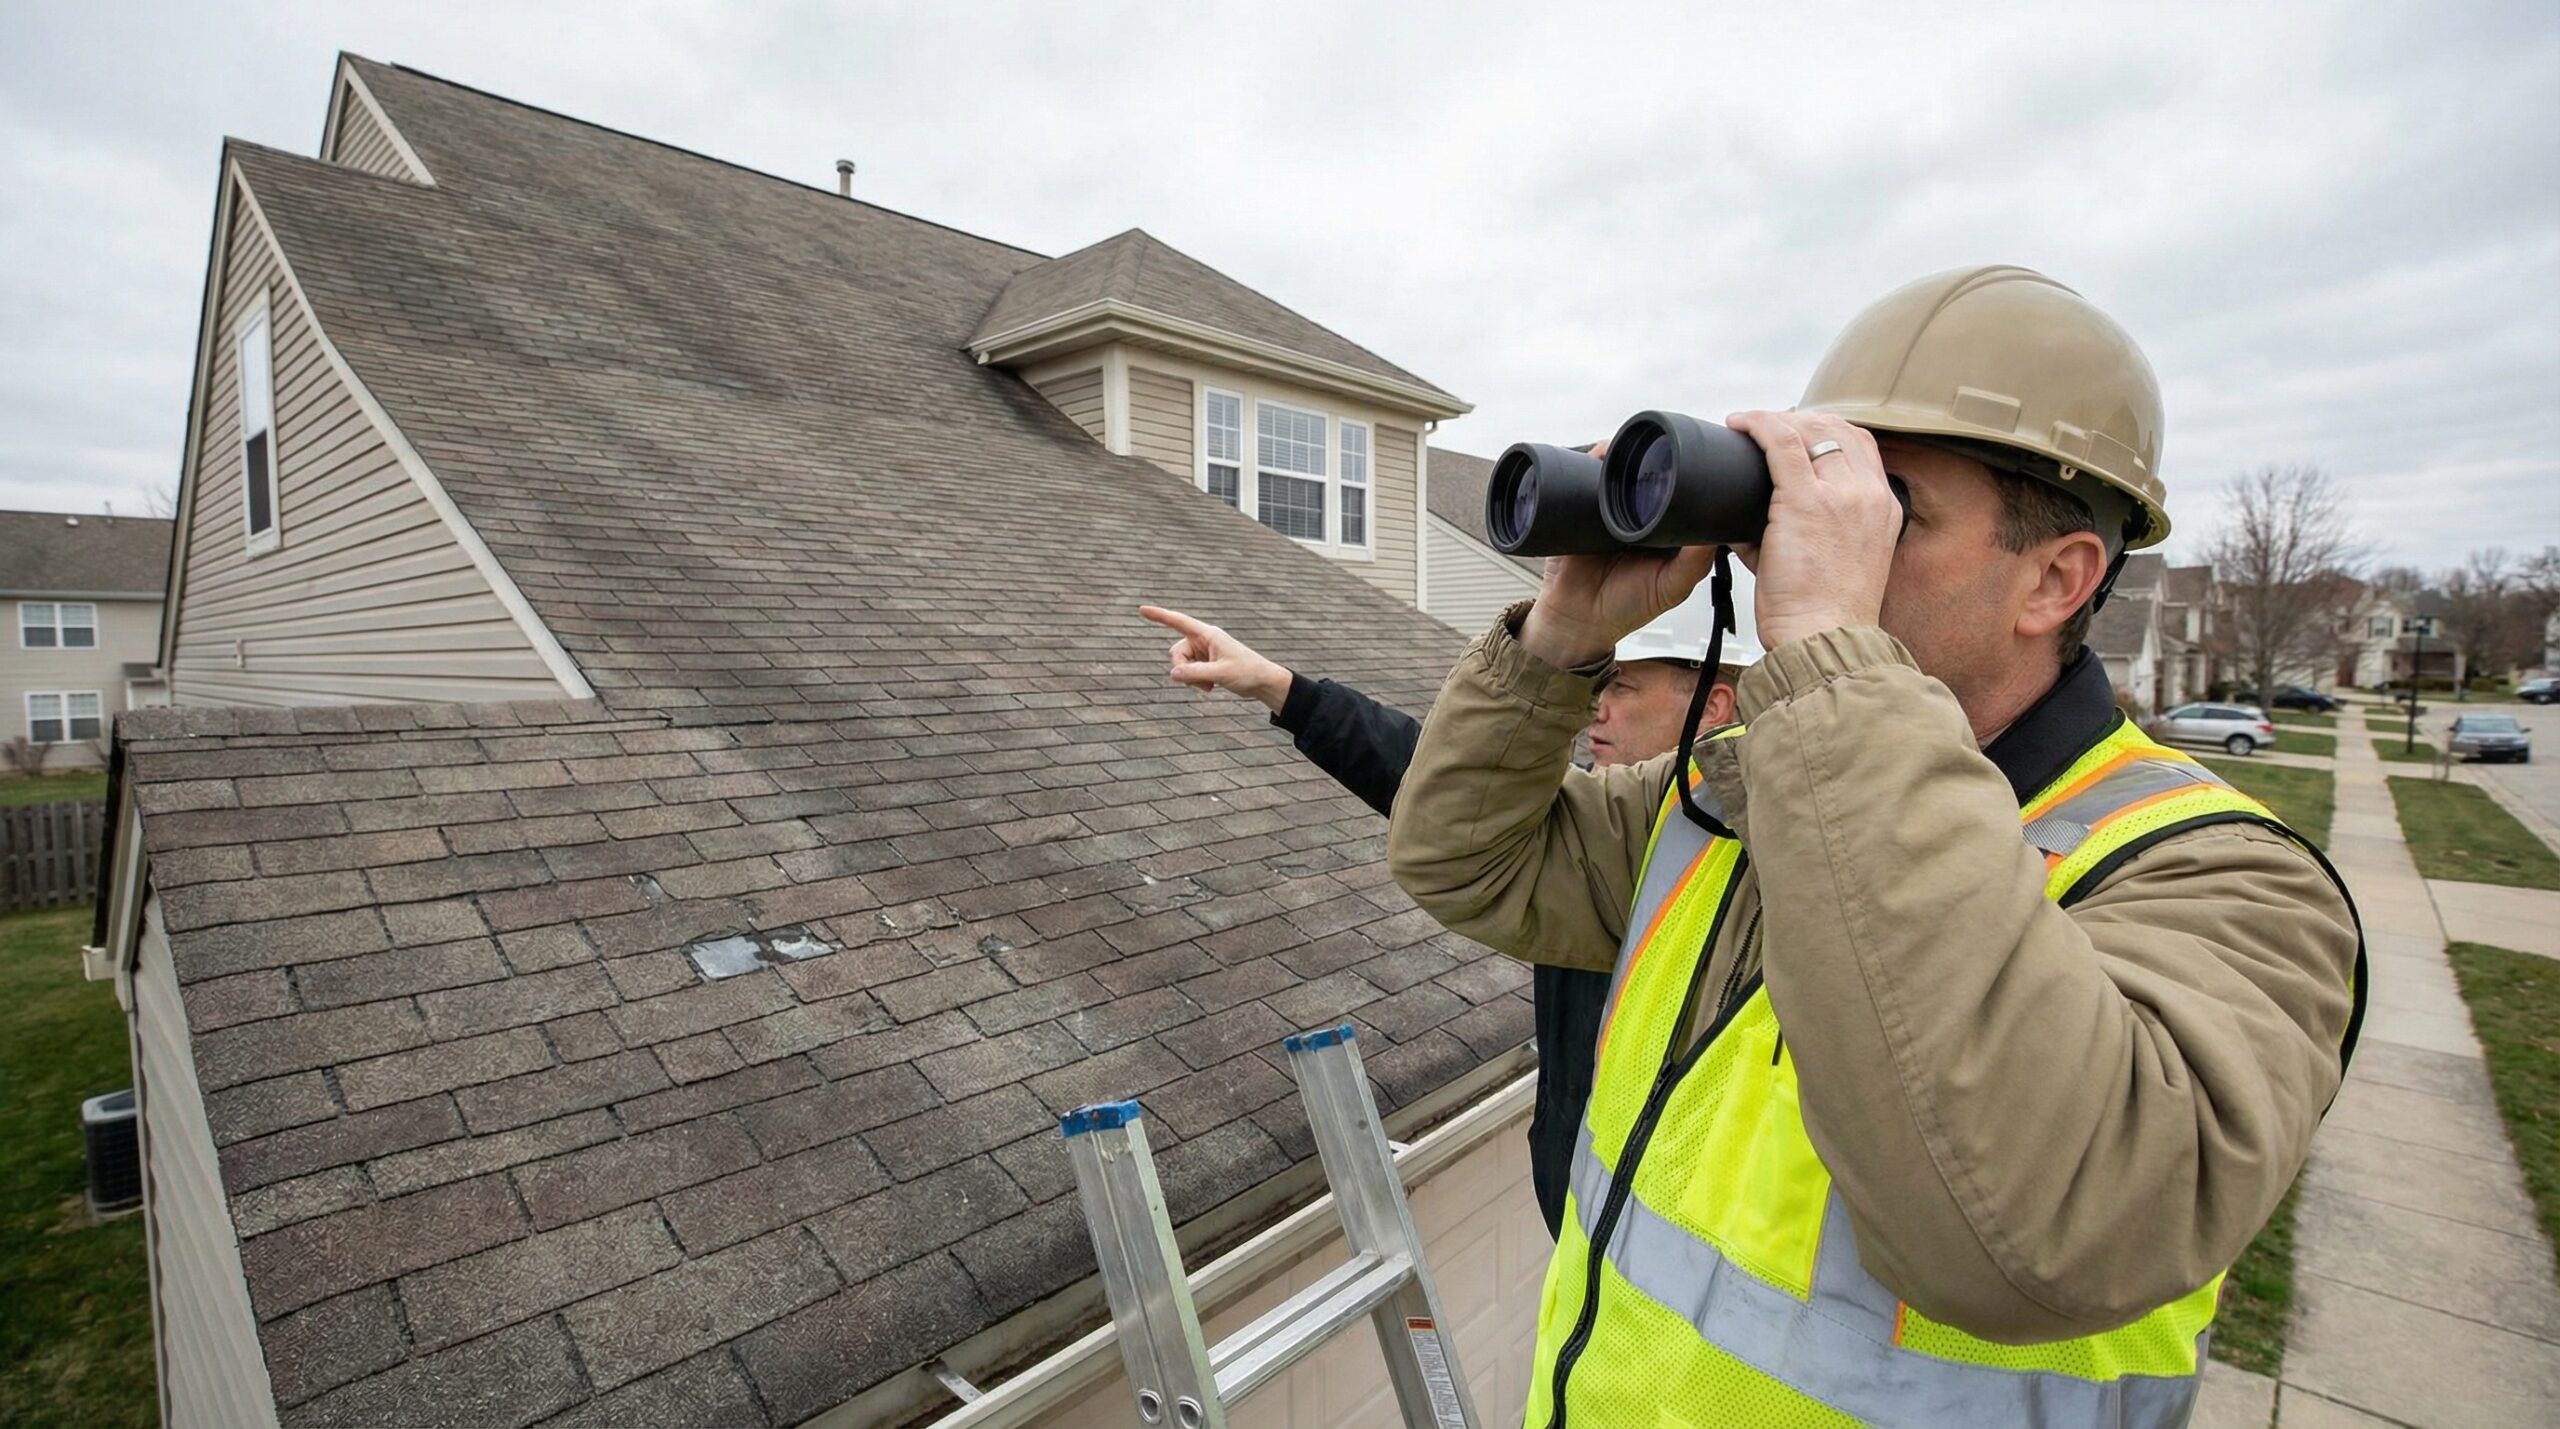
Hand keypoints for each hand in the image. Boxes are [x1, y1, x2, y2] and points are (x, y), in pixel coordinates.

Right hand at [1138, 606, 1292, 710]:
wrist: (1262, 682)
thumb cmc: (1247, 672)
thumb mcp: (1220, 674)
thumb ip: (1195, 674)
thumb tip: (1173, 674)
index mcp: (1208, 634)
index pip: (1179, 622)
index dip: (1159, 615)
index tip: (1142, 609)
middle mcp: (1203, 640)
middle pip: (1176, 652)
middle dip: (1182, 670)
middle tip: (1199, 684)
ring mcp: (1203, 652)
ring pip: (1181, 665)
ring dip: (1190, 678)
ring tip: (1209, 687)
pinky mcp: (1205, 663)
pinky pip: (1188, 672)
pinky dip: (1195, 681)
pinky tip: (1210, 688)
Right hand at [1516, 436, 1722, 667]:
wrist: (1575, 620)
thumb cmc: (1625, 608)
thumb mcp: (1671, 588)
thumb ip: (1695, 563)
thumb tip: (1717, 532)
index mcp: (1666, 532)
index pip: (1684, 495)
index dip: (1693, 477)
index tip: (1701, 462)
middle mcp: (1640, 517)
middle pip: (1652, 476)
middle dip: (1658, 460)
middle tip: (1665, 450)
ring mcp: (1609, 511)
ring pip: (1621, 472)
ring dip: (1626, 457)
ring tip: (1633, 452)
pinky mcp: (1581, 507)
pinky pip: (1586, 475)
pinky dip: (1594, 460)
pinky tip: (1602, 457)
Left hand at [1724, 411, 1899, 649]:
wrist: (1825, 639)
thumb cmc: (1823, 614)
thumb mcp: (1837, 564)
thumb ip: (1810, 533)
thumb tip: (1755, 519)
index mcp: (1883, 507)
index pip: (1861, 444)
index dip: (1826, 429)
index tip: (1799, 431)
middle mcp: (1869, 495)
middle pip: (1838, 429)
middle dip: (1801, 419)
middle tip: (1769, 427)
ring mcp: (1840, 495)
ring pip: (1809, 430)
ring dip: (1777, 420)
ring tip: (1750, 425)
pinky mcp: (1804, 502)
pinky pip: (1781, 443)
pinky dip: (1758, 425)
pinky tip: (1740, 423)